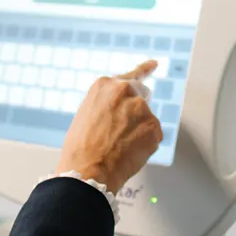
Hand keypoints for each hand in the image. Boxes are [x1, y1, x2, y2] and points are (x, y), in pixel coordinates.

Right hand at [56, 60, 162, 193]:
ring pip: (146, 120)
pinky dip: (145, 145)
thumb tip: (121, 113)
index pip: (131, 75)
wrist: (88, 171)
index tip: (154, 64)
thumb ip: (108, 105)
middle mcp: (125, 91)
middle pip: (142, 97)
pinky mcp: (154, 127)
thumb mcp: (87, 114)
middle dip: (136, 112)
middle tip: (123, 132)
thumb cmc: (81, 148)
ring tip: (118, 148)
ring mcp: (142, 108)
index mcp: (105, 85)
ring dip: (138, 131)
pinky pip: (153, 136)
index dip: (144, 70)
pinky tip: (128, 154)